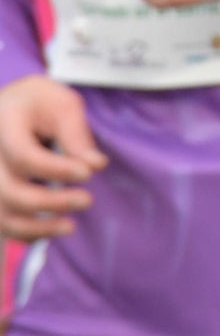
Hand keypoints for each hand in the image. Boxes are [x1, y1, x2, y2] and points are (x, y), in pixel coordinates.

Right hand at [0, 77, 101, 239]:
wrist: (11, 109)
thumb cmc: (40, 104)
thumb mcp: (61, 104)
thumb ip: (76, 133)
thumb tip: (95, 165)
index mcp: (3, 124)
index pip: (23, 156)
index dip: (56, 170)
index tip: (88, 173)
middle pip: (9, 191)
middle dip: (50, 202)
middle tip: (87, 200)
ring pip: (1, 214)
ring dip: (36, 227)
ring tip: (70, 226)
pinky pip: (1, 223)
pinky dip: (25, 232)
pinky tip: (53, 228)